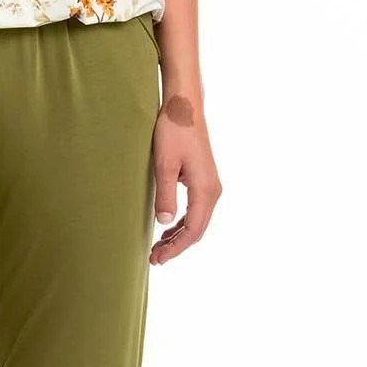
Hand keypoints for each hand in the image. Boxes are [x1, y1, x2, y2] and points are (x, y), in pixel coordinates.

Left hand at [150, 100, 220, 264]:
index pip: (192, 230)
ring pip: (197, 221)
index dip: (175, 248)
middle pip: (197, 229)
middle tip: (154, 259)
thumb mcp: (164, 164)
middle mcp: (213, 190)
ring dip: (178, 236)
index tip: (157, 259)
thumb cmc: (173, 131)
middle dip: (176, 246)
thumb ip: (165, 195)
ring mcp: (210, 185)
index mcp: (205, 189)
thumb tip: (163, 222)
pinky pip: (196, 210)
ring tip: (158, 248)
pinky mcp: (203, 180)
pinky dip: (182, 223)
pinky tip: (167, 228)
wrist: (184, 107)